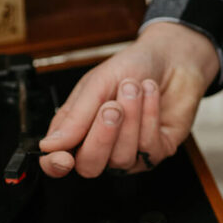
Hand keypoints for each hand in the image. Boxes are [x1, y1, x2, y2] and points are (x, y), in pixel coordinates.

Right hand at [38, 22, 218, 177]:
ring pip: (122, 157)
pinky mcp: (159, 151)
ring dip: (130, 118)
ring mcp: (131, 153)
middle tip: (112, 106)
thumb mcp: (97, 84)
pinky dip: (149, 115)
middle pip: (90, 166)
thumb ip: (75, 116)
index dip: (56, 165)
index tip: (62, 157)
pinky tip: (150, 93)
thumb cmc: (131, 67)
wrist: (171, 56)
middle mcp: (103, 148)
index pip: (58, 163)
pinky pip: (149, 147)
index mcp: (79, 131)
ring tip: (133, 87)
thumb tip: (50, 144)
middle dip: (101, 136)